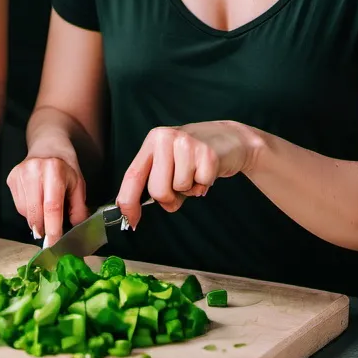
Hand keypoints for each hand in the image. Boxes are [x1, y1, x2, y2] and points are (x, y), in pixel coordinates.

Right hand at [7, 150, 89, 247]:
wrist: (48, 147)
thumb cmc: (65, 168)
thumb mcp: (79, 185)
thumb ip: (79, 209)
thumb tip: (75, 232)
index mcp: (55, 170)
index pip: (52, 207)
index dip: (53, 229)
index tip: (54, 245)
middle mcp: (34, 170)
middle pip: (35, 212)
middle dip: (43, 229)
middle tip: (50, 235)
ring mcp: (20, 173)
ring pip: (25, 212)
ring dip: (36, 219)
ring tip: (45, 207)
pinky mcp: (11, 178)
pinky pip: (18, 206)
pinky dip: (28, 210)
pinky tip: (36, 200)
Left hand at [116, 121, 256, 228]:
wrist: (229, 137)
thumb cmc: (193, 154)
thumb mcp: (169, 162)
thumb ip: (156, 183)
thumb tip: (138, 213)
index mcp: (152, 141)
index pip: (133, 175)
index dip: (128, 201)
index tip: (129, 219)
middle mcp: (165, 138)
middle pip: (157, 189)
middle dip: (169, 197)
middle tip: (180, 184)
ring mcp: (186, 144)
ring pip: (179, 188)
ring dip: (189, 188)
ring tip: (195, 172)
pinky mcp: (207, 153)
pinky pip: (199, 186)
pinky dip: (204, 185)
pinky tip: (206, 170)